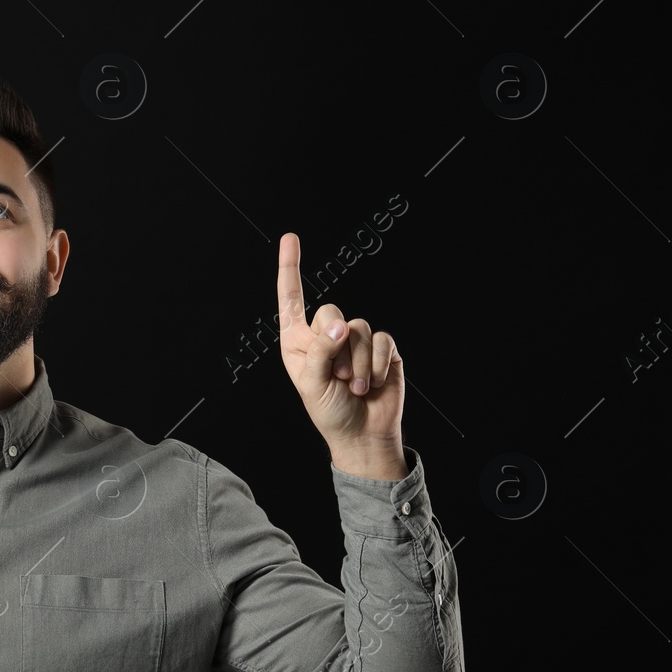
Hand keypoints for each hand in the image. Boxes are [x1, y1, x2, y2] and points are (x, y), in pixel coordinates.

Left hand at [275, 232, 403, 456]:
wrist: (363, 433)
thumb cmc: (329, 411)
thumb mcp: (312, 384)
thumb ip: (320, 351)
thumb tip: (340, 324)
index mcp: (299, 340)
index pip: (292, 299)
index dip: (291, 268)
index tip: (290, 238)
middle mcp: (325, 334)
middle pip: (331, 312)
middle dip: (336, 348)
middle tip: (338, 378)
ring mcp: (355, 340)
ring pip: (359, 328)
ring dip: (357, 364)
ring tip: (355, 386)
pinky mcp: (381, 348)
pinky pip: (382, 341)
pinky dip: (377, 366)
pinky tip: (373, 383)